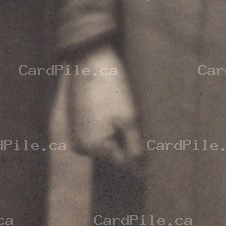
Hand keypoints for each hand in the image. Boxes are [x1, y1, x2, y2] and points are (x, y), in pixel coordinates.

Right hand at [68, 45, 143, 168]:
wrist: (89, 57)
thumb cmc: (111, 86)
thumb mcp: (128, 118)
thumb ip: (135, 146)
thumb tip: (143, 168)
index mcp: (92, 147)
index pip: (123, 162)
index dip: (140, 156)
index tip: (151, 148)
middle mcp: (79, 145)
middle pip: (112, 152)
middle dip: (126, 142)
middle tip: (137, 122)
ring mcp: (74, 132)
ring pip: (104, 141)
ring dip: (115, 132)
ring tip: (123, 110)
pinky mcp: (73, 120)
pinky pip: (94, 130)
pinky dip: (105, 123)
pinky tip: (111, 106)